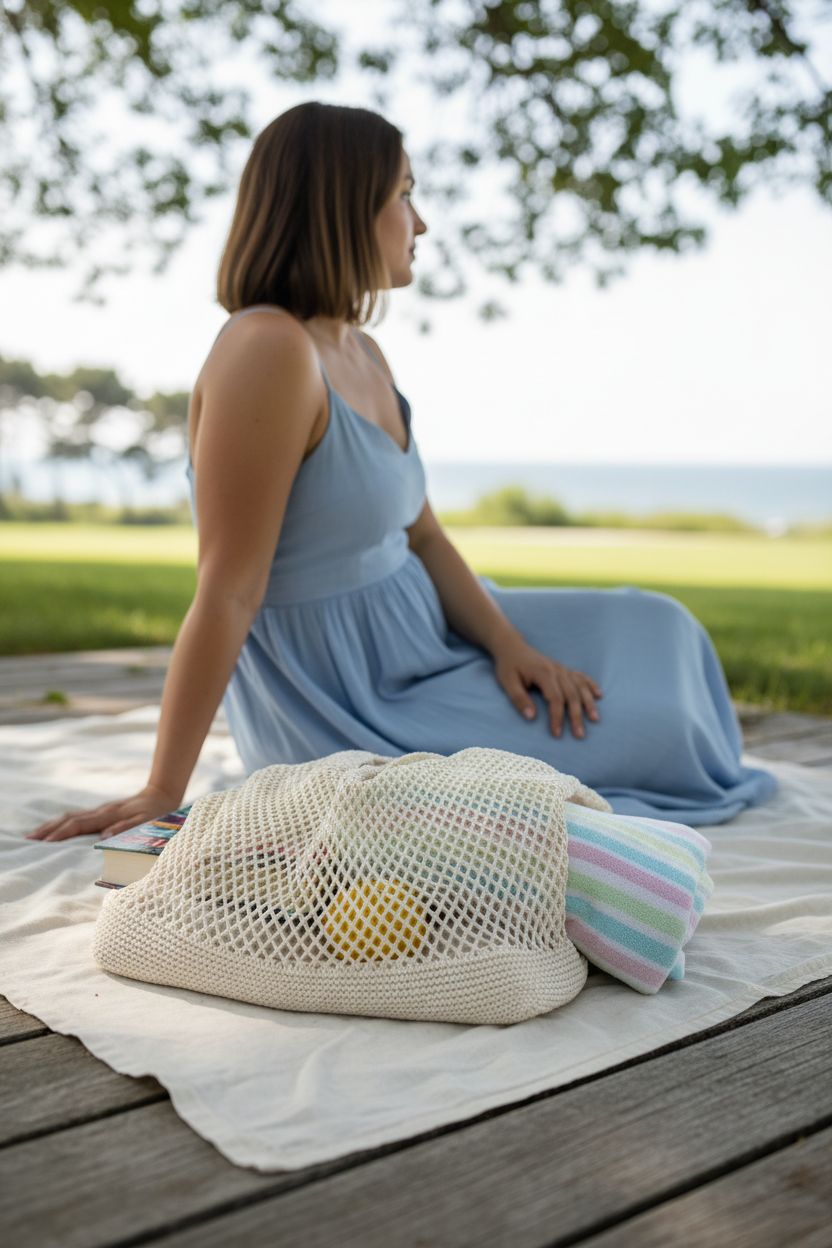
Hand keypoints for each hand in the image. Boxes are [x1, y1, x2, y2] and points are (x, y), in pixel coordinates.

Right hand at [25, 782, 183, 842]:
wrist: (161, 795)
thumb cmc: (156, 814)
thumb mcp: (147, 823)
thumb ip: (127, 828)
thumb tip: (104, 836)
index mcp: (109, 816)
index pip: (80, 825)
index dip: (63, 834)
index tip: (46, 843)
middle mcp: (101, 812)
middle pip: (69, 820)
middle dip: (49, 830)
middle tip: (29, 840)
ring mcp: (100, 811)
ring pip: (70, 816)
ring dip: (51, 826)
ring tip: (33, 835)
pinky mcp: (101, 812)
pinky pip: (76, 817)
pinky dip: (61, 823)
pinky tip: (52, 829)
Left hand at [492, 634, 601, 738]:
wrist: (512, 646)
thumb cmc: (508, 666)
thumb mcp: (507, 683)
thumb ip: (519, 699)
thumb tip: (531, 718)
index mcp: (543, 673)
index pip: (555, 698)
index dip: (557, 717)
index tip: (557, 733)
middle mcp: (556, 669)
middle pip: (571, 694)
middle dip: (576, 716)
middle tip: (579, 735)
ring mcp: (561, 668)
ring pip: (580, 686)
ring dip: (588, 703)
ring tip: (594, 719)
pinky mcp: (563, 669)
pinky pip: (581, 676)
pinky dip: (591, 685)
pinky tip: (599, 695)